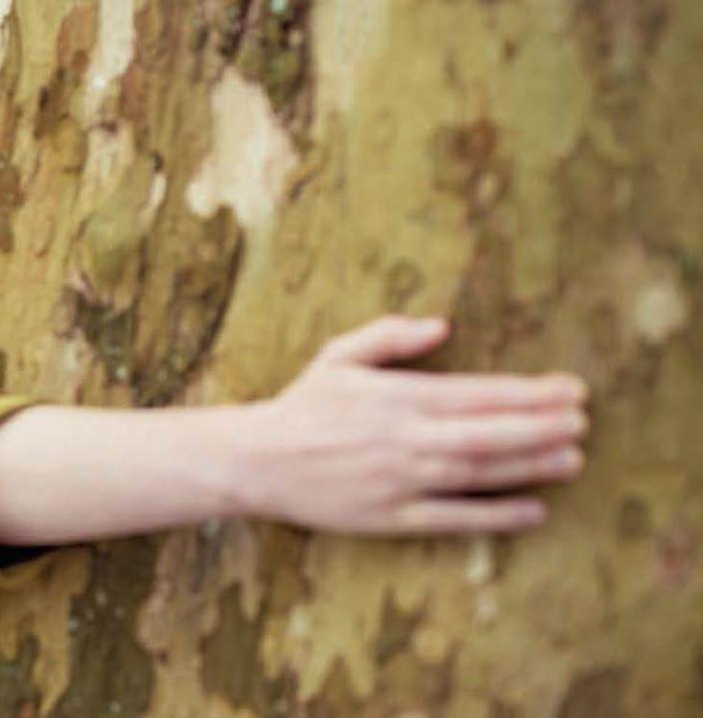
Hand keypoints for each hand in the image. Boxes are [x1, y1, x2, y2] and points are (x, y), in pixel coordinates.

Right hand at [242, 314, 589, 535]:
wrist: (260, 460)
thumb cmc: (305, 403)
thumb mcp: (341, 354)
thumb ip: (392, 336)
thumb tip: (444, 325)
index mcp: (396, 395)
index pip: (476, 392)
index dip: (527, 392)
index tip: (567, 388)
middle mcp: (404, 438)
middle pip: (487, 433)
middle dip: (541, 426)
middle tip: (584, 421)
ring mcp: (401, 481)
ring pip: (479, 474)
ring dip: (530, 467)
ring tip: (574, 458)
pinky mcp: (393, 519)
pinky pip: (455, 518)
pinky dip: (496, 515)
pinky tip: (534, 510)